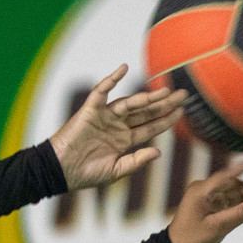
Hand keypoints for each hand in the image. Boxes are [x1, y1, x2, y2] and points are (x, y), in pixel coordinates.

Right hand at [48, 64, 186, 190]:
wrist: (59, 171)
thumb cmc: (84, 174)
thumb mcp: (115, 171)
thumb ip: (136, 161)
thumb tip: (159, 152)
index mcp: (124, 140)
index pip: (150, 126)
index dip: (167, 119)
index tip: (182, 112)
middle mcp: (117, 125)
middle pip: (145, 112)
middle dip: (165, 103)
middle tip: (184, 94)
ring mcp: (105, 116)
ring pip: (130, 103)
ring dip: (147, 96)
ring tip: (166, 91)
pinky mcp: (90, 110)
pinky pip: (101, 92)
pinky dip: (111, 79)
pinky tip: (123, 68)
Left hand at [167, 154, 242, 242]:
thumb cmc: (192, 239)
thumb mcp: (217, 228)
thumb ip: (240, 214)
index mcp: (201, 191)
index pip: (227, 174)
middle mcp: (207, 189)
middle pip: (239, 184)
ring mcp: (212, 196)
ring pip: (240, 192)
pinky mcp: (216, 204)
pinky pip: (236, 200)